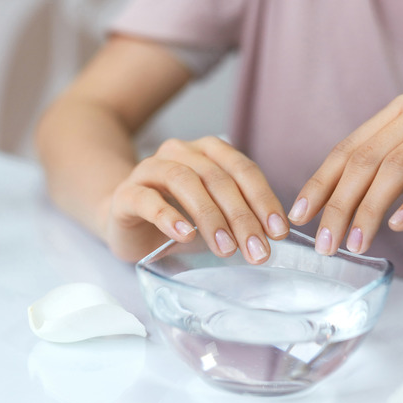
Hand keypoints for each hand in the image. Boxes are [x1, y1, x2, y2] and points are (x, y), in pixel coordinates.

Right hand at [102, 136, 289, 262]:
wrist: (125, 220)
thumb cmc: (176, 217)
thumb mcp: (212, 216)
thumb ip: (237, 219)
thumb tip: (271, 239)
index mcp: (207, 152)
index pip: (242, 168)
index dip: (263, 198)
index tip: (277, 231)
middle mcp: (179, 153)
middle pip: (216, 177)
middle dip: (241, 216)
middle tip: (257, 250)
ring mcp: (149, 169)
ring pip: (184, 182)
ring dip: (210, 217)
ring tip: (226, 248)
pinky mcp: (126, 193)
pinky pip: (148, 200)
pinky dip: (169, 217)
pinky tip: (185, 235)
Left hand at [288, 92, 402, 254]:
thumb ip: (389, 171)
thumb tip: (343, 207)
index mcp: (400, 112)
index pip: (348, 149)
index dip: (320, 183)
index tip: (300, 215)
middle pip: (365, 159)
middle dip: (338, 204)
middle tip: (325, 242)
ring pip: (398, 165)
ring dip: (371, 209)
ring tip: (356, 243)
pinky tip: (399, 225)